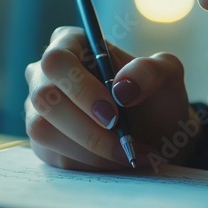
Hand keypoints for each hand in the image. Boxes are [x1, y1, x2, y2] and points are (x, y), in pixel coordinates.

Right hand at [24, 26, 198, 170]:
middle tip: (125, 141)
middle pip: (46, 98)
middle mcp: (47, 74)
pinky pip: (54, 155)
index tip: (114, 114)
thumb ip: (150, 71)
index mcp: (72, 44)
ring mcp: (40, 108)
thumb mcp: (167, 74)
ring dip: (92, 149)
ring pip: (43, 130)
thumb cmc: (156, 96)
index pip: (57, 61)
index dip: (81, 89)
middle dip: (88, 127)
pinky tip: (117, 160)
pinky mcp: (43, 141)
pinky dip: (90, 162)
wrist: (157, 133)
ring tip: (130, 153)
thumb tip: (121, 88)